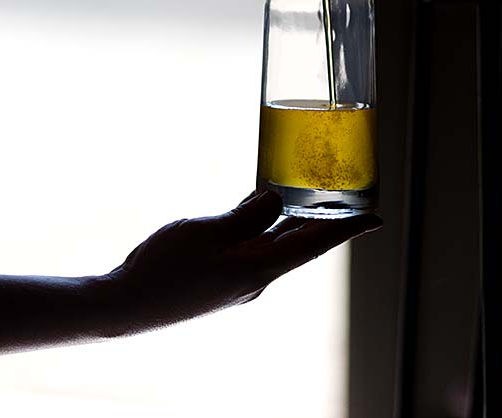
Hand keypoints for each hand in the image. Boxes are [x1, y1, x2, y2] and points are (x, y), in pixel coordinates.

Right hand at [92, 190, 379, 337]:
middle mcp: (254, 280)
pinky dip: (260, 232)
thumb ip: (244, 216)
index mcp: (258, 269)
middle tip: (340, 196)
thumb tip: (275, 198)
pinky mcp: (218, 282)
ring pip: (271, 248)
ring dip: (288, 224)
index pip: (313, 245)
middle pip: (297, 245)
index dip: (346, 230)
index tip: (376, 218)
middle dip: (319, 221)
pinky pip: (250, 252)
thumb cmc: (163, 269)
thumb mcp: (205, 231)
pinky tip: (253, 216)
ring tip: (302, 198)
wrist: (125, 306)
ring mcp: (236, 284)